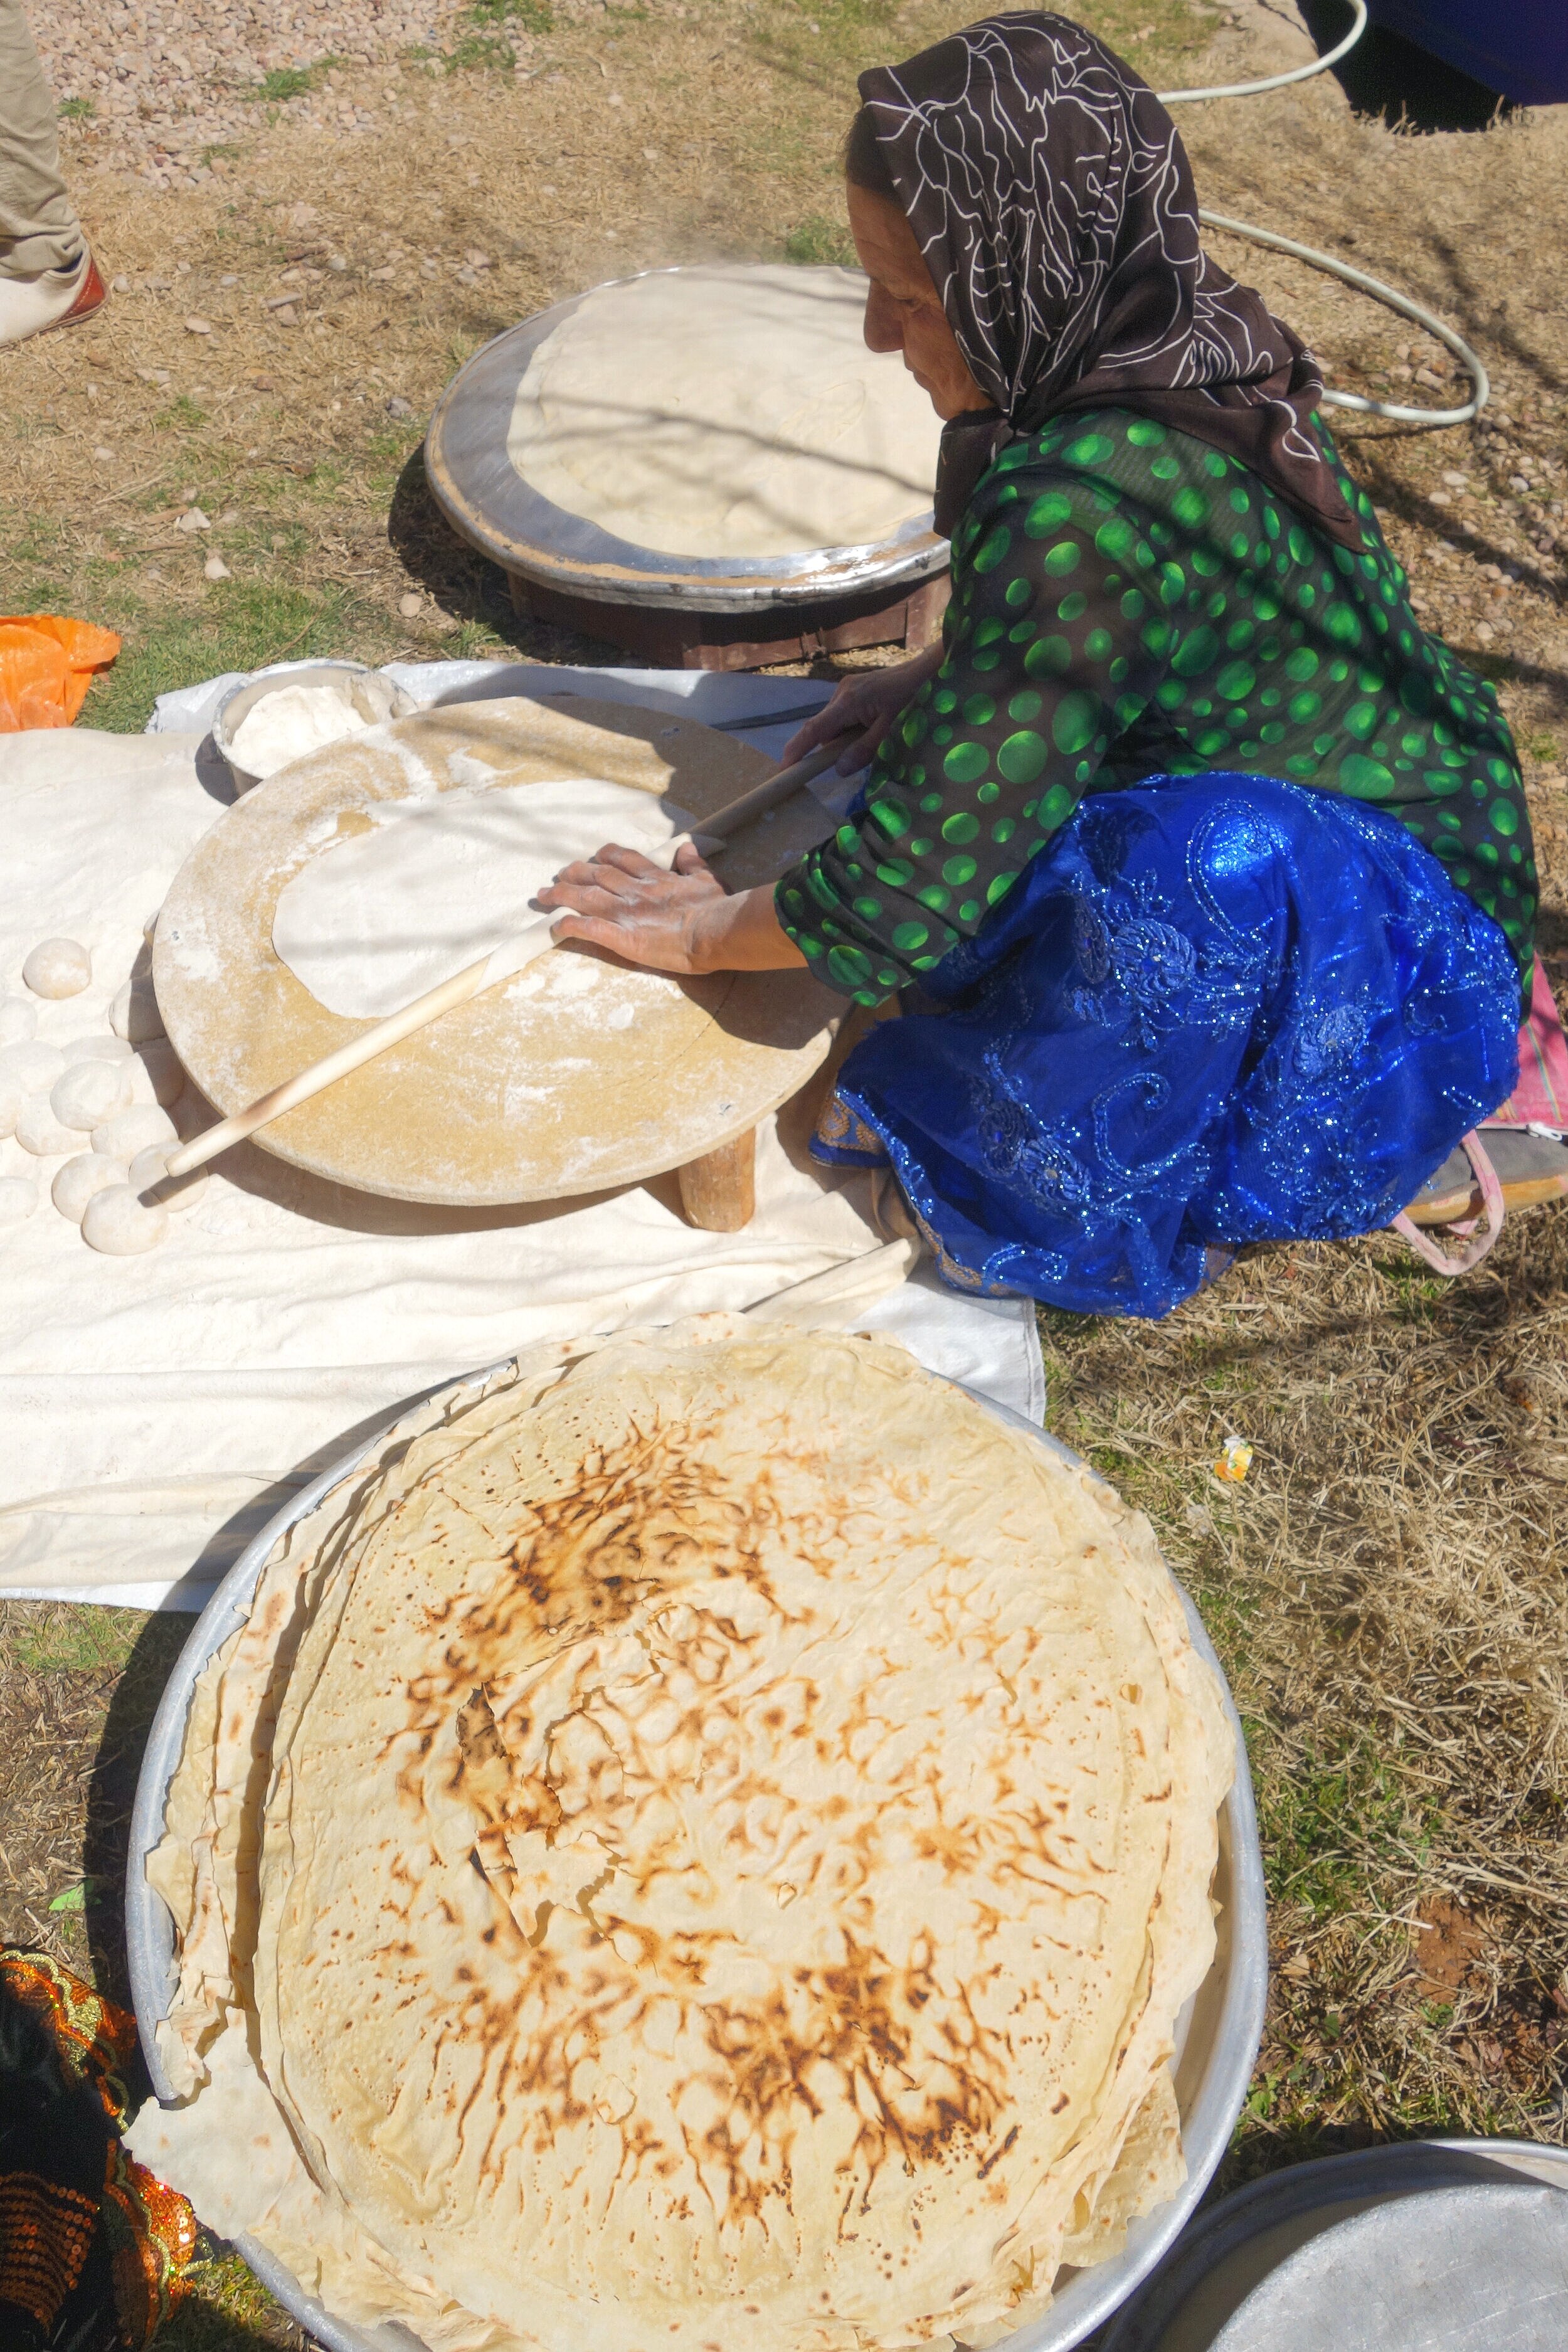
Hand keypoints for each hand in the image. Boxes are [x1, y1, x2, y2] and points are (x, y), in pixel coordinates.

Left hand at [535, 842, 804, 975]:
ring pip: (586, 896)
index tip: (596, 856)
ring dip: (562, 895)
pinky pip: (589, 928)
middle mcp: (636, 891)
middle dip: (575, 873)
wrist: (716, 929)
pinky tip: (555, 926)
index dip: (606, 856)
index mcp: (656, 878)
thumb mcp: (709, 879)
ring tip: (543, 895)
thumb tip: (686, 848)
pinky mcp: (622, 936)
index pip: (624, 860)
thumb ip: (694, 864)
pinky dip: (570, 926)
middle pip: (597, 875)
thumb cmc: (718, 908)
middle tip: (559, 875)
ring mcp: (626, 912)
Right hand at [781, 642, 945, 772]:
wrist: (923, 670)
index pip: (814, 729)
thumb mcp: (889, 730)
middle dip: (835, 745)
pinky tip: (871, 724)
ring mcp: (845, 688)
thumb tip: (839, 769)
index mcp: (848, 702)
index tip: (785, 768)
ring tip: (873, 733)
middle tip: (861, 751)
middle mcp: (840, 693)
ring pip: (833, 723)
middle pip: (824, 729)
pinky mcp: (852, 689)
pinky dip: (851, 726)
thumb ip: (864, 750)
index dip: (797, 749)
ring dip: (845, 736)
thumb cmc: (910, 699)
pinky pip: (842, 715)